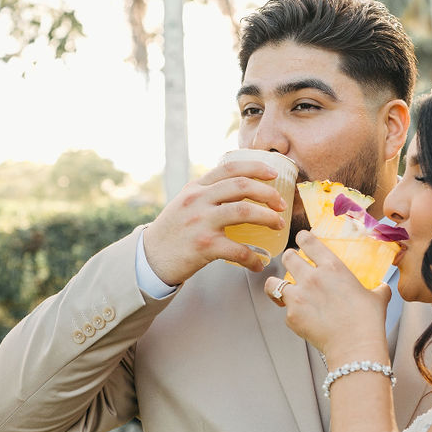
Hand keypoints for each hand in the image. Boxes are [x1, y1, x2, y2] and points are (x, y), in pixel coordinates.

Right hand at [142, 156, 288, 283]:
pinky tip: (259, 263)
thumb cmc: (173, 232)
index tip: (274, 173)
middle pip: (242, 186)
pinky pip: (238, 250)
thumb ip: (207, 193)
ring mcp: (201, 222)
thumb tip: (240, 187)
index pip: (230, 167)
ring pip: (245, 211)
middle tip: (281, 205)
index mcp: (196, 187)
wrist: (151, 258)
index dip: (256, 167)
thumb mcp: (185, 203)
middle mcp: (198, 200)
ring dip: (268, 218)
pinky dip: (253, 258)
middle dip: (268, 193)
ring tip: (278, 225)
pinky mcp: (204, 245)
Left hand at [268, 231, 390, 363]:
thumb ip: (377, 289)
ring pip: (274, 282)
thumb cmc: (367, 322)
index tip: (302, 239)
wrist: (355, 346)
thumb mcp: (377, 298)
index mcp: (333, 267)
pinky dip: (290, 312)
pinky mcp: (291, 316)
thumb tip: (382, 288)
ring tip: (284, 289)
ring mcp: (299, 297)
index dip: (302, 238)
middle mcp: (312, 278)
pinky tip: (300, 317)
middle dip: (289, 259)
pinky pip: (284, 309)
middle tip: (294, 265)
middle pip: (287, 257)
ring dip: (278, 284)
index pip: (308, 241)